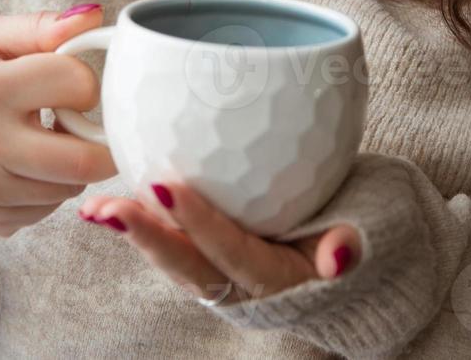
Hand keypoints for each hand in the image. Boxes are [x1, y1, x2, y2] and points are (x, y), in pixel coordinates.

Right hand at [0, 6, 119, 237]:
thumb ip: (39, 26)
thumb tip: (93, 15)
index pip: (78, 83)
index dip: (83, 83)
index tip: (68, 87)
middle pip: (87, 158)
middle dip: (99, 142)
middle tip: (83, 128)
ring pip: (72, 186)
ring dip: (72, 167)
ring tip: (42, 145)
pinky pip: (50, 209)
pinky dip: (49, 191)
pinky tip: (22, 173)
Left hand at [77, 180, 360, 304]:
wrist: (374, 247)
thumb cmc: (376, 224)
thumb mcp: (376, 228)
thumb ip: (353, 242)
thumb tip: (339, 256)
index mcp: (285, 278)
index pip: (233, 252)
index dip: (198, 223)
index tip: (165, 186)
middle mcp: (250, 285)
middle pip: (191, 267)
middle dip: (147, 238)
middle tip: (106, 207)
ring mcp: (231, 274)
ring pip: (177, 260)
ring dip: (135, 235)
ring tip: (94, 208)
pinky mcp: (218, 257)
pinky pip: (178, 245)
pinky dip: (146, 226)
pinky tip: (109, 203)